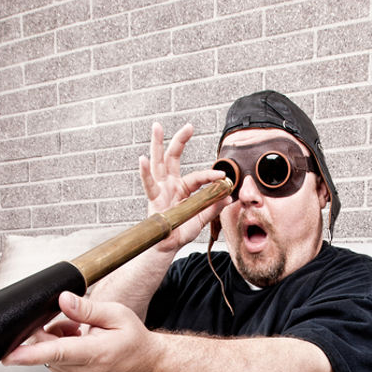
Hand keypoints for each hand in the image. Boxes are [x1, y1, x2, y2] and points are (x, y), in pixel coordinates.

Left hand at [2, 290, 160, 371]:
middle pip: (46, 349)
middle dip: (48, 331)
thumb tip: (64, 300)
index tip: (10, 355)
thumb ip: (87, 308)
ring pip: (47, 354)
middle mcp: (82, 370)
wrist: (143, 361)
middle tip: (71, 322)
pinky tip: (76, 340)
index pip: (57, 352)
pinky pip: (52, 360)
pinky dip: (58, 347)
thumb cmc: (132, 339)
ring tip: (79, 331)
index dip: (30, 353)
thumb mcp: (116, 315)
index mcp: (95, 353)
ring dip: (55, 338)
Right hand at [140, 122, 228, 250]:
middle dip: (180, 140)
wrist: (168, 246)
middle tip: (189, 125)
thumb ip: (213, 207)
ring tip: (157, 126)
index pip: (198, 176)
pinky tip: (142, 159)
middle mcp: (170, 184)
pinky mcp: (153, 198)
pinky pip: (148, 184)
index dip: (210, 175)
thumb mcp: (201, 219)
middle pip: (173, 157)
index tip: (222, 176)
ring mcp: (160, 189)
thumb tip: (228, 196)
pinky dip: (145, 172)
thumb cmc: (181, 231)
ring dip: (157, 144)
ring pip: (158, 163)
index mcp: (184, 188)